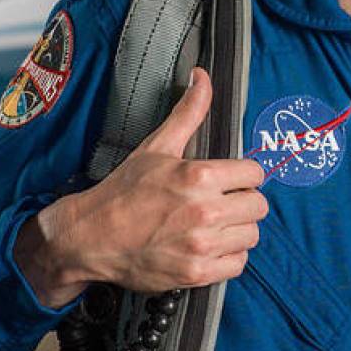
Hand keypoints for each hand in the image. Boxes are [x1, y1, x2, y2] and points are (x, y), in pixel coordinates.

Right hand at [15, 68, 267, 306]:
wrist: (92, 237)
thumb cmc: (125, 191)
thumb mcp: (157, 147)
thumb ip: (188, 112)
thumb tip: (201, 76)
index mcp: (198, 177)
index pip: (255, 174)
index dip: (244, 175)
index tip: (231, 180)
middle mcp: (205, 212)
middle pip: (258, 206)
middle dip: (243, 202)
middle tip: (223, 202)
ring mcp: (201, 246)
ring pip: (251, 235)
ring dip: (237, 230)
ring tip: (217, 225)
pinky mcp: (197, 273)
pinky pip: (238, 264)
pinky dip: (229, 257)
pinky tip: (211, 246)